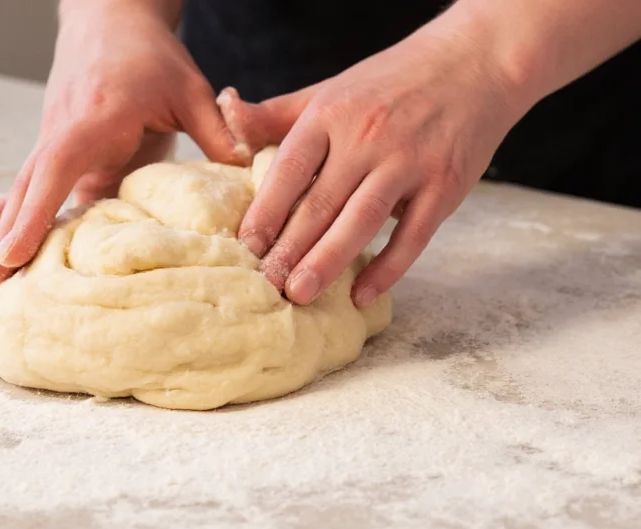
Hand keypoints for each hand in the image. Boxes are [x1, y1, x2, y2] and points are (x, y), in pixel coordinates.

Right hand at [0, 0, 244, 287]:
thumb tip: (246, 168)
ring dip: (4, 232)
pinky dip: (10, 210)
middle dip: (7, 236)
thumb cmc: (151, 55)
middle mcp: (64, 132)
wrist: (111, 20)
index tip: (13, 252)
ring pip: (25, 190)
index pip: (58, 168)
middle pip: (30, 188)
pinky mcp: (59, 149)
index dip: (34, 212)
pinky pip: (32, 185)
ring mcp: (56, 141)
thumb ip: (216, 129)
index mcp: (96, 119)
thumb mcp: (189, 88)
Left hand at [223, 24, 526, 307]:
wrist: (476, 61)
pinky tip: (362, 295)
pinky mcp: (445, 185)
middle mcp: (368, 137)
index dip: (264, 211)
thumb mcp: (330, 89)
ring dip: (328, 261)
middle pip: (320, 202)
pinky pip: (412, 236)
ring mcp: (410, 162)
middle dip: (289, 248)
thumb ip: (278, 114)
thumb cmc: (392, 81)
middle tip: (266, 284)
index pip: (289, 169)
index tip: (245, 247)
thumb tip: (226, 109)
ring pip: (361, 220)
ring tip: (299, 293)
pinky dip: (388, 269)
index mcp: (332, 113)